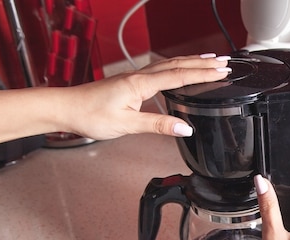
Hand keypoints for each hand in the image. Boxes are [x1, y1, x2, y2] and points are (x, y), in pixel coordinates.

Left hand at [63, 53, 230, 138]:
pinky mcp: (129, 82)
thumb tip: (183, 128)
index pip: (179, 76)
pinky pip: (159, 71)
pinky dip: (175, 68)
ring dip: (190, 63)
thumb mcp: (126, 124)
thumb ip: (157, 125)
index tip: (222, 72)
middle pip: (177, 65)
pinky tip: (178, 72)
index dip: (203, 74)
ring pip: (168, 65)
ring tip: (208, 62)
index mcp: (141, 84)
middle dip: (202, 64)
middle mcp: (139, 76)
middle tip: (223, 62)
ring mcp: (134, 77)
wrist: (65, 108)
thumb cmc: (89, 114)